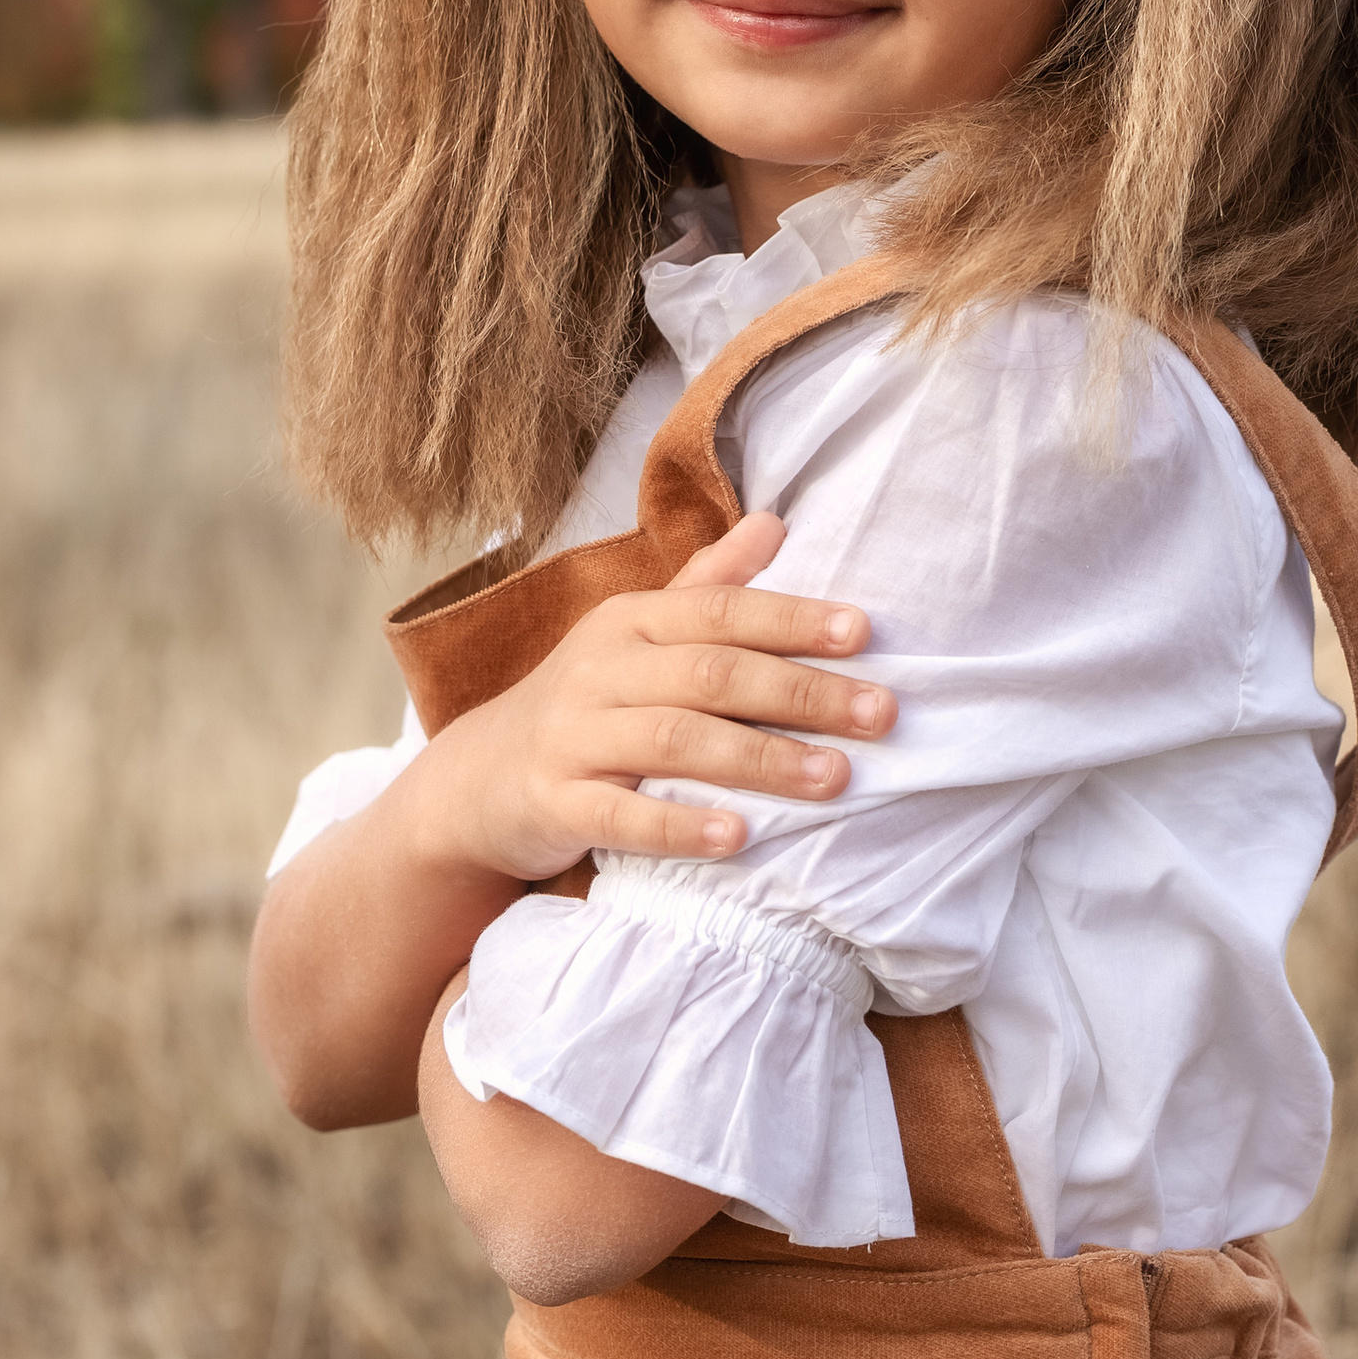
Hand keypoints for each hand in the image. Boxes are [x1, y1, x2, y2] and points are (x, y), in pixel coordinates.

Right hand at [404, 511, 891, 888]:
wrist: (476, 781)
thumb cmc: (586, 703)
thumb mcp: (637, 635)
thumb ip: (707, 584)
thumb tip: (775, 521)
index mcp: (630, 622)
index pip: (719, 610)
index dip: (790, 619)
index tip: (864, 633)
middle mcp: (601, 669)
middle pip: (711, 673)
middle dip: (802, 693)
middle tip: (881, 714)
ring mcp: (573, 736)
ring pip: (674, 740)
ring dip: (760, 759)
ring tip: (834, 778)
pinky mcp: (554, 801)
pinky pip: (620, 814)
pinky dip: (680, 826)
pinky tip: (738, 837)